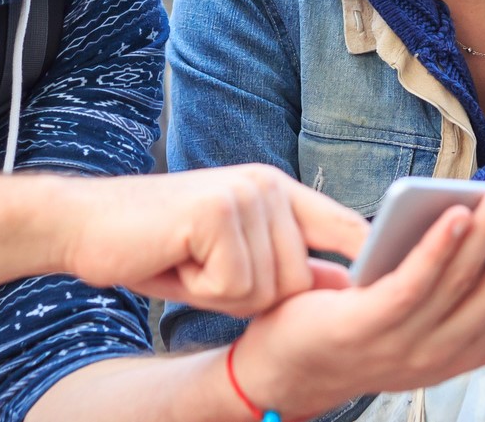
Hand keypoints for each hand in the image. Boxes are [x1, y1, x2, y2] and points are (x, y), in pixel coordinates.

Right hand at [47, 165, 368, 317]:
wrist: (86, 225)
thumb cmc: (159, 248)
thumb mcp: (231, 260)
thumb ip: (284, 268)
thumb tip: (344, 290)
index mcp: (278, 192)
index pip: (346, 227)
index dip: (372, 260)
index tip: (399, 282)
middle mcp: (268, 186)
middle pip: (300, 282)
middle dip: (252, 298)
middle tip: (204, 269)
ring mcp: (244, 194)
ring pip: (267, 290)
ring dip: (222, 294)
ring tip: (188, 260)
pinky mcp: (218, 212)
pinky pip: (233, 286)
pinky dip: (199, 289)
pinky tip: (175, 258)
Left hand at [231, 168, 484, 416]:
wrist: (286, 368)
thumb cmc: (360, 323)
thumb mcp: (424, 312)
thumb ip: (461, 285)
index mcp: (469, 347)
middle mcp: (447, 352)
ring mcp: (410, 344)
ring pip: (466, 279)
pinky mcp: (370, 327)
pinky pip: (414, 284)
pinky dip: (439, 248)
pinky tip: (455, 212)